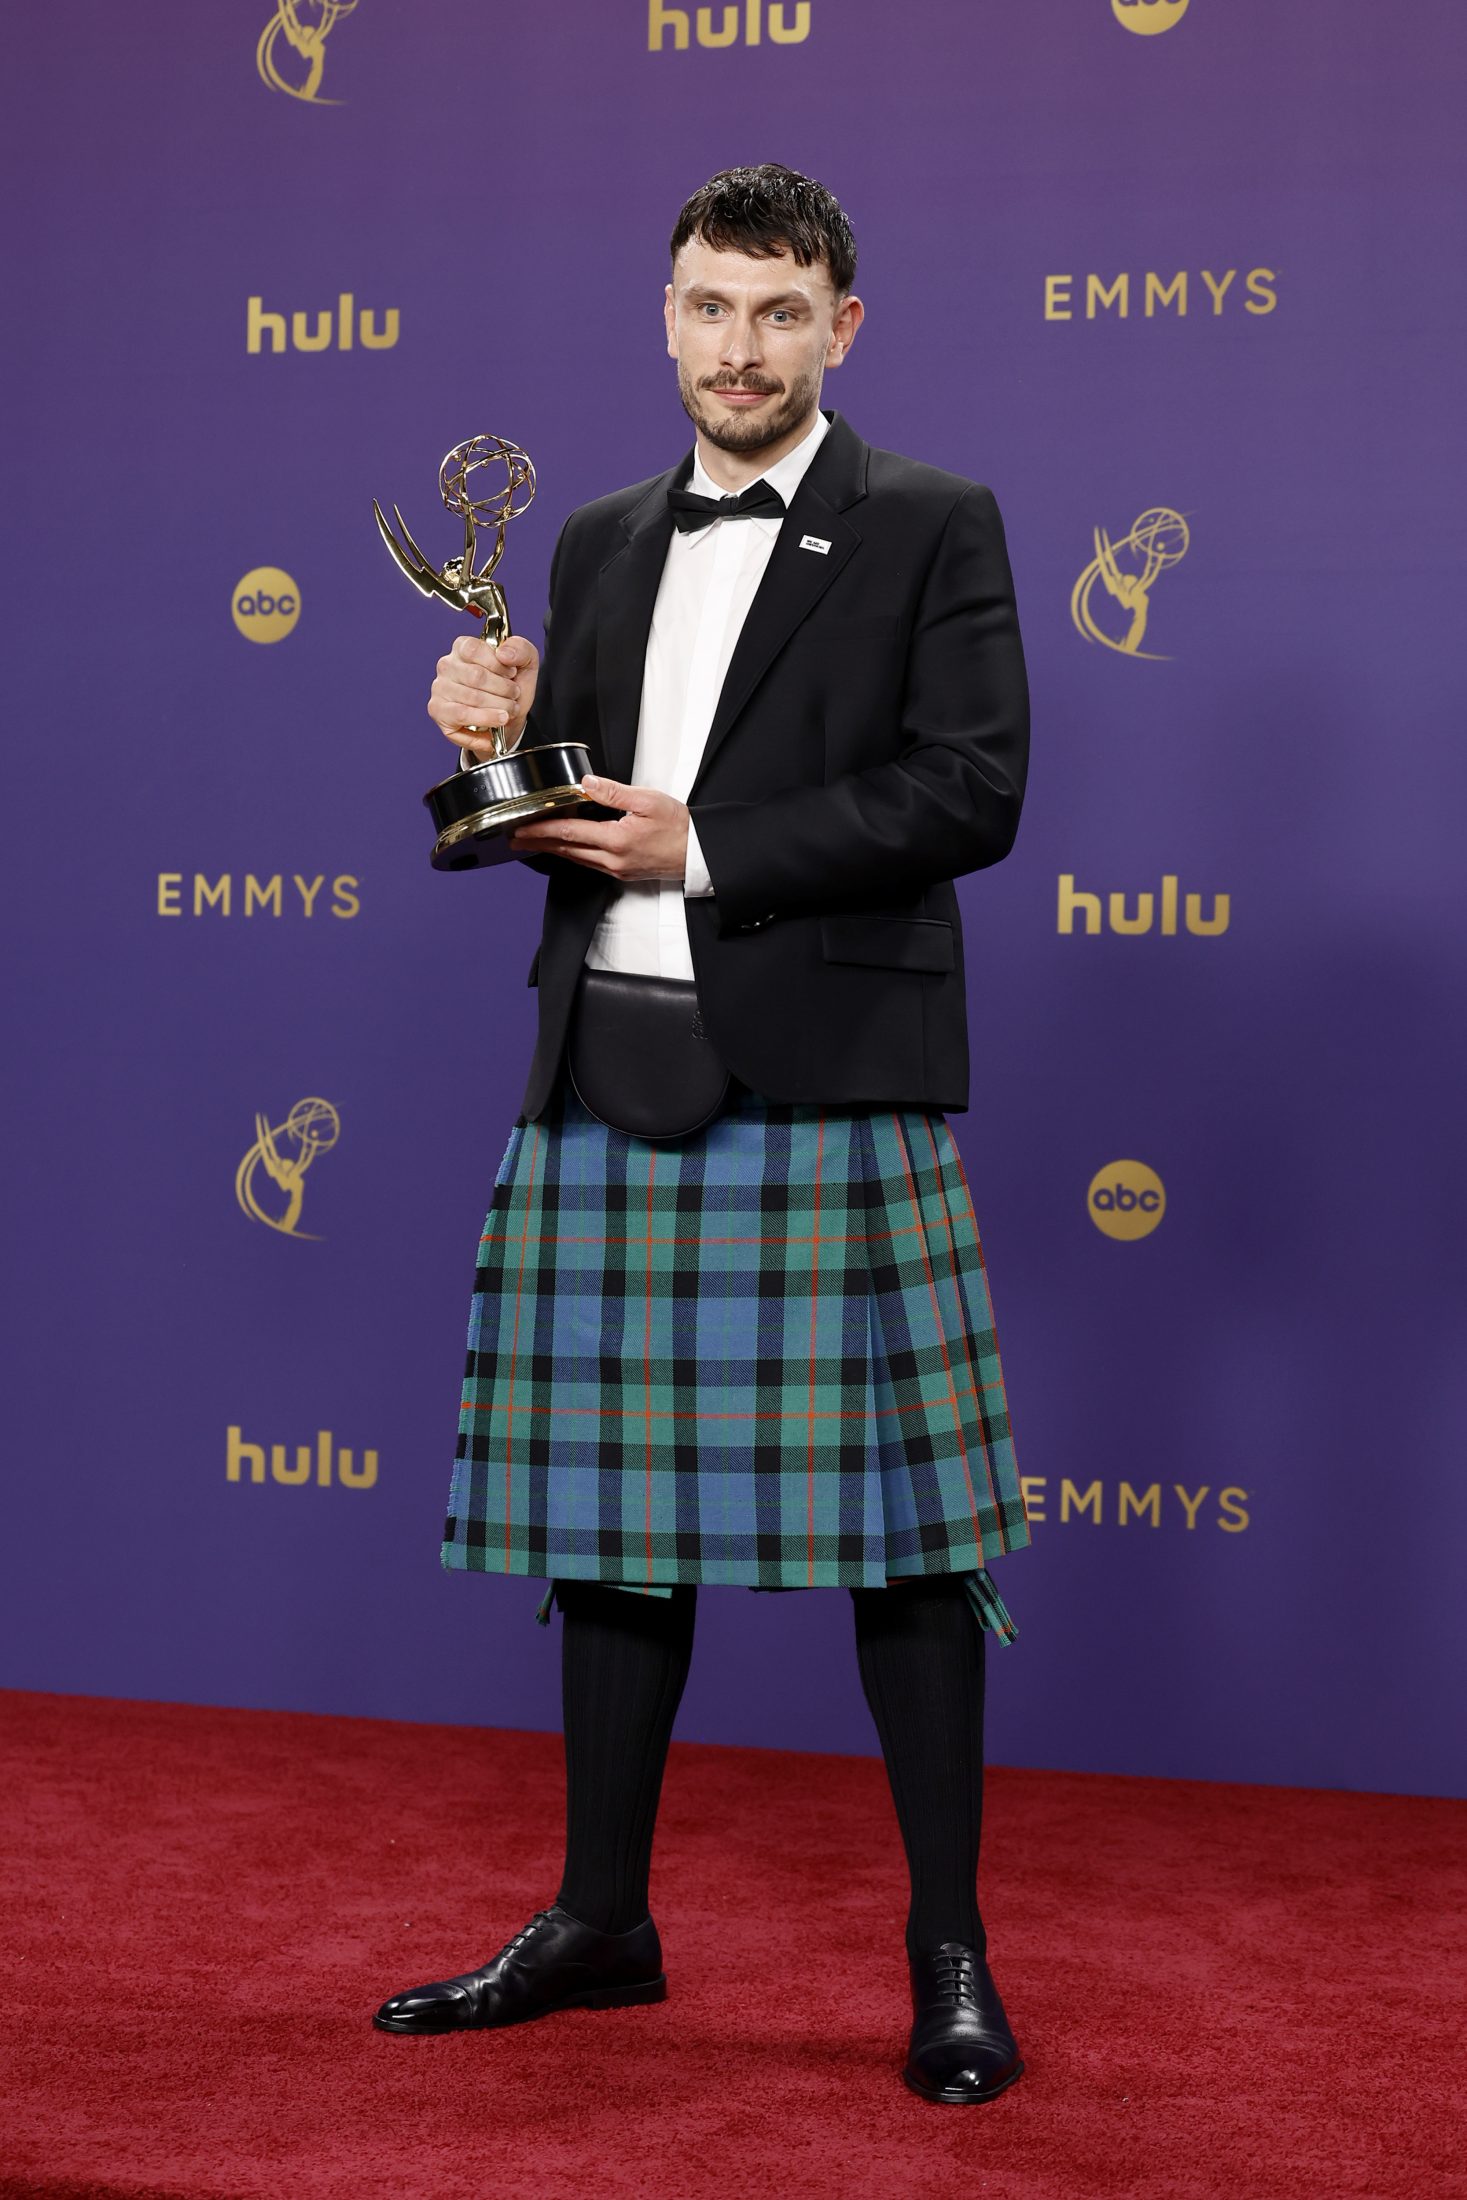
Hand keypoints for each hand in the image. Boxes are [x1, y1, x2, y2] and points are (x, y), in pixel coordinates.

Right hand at [428, 634, 538, 760]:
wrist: (509, 717)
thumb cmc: (511, 687)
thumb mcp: (525, 663)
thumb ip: (520, 649)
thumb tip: (503, 653)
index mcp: (463, 647)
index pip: (474, 649)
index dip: (498, 664)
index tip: (512, 673)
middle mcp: (447, 665)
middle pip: (476, 675)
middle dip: (503, 689)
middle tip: (514, 695)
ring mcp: (440, 688)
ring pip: (472, 697)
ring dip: (499, 706)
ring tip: (510, 709)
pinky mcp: (438, 710)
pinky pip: (462, 715)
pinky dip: (486, 719)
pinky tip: (499, 721)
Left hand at [509, 775, 689, 880]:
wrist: (699, 853)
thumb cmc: (679, 827)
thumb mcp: (648, 801)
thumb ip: (615, 792)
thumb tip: (587, 784)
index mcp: (616, 840)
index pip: (569, 834)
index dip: (541, 830)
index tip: (521, 828)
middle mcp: (612, 859)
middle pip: (566, 850)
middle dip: (538, 843)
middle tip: (515, 839)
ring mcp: (616, 869)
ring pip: (576, 859)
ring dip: (552, 850)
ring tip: (533, 842)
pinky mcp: (622, 872)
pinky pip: (589, 863)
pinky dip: (572, 854)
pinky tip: (565, 847)